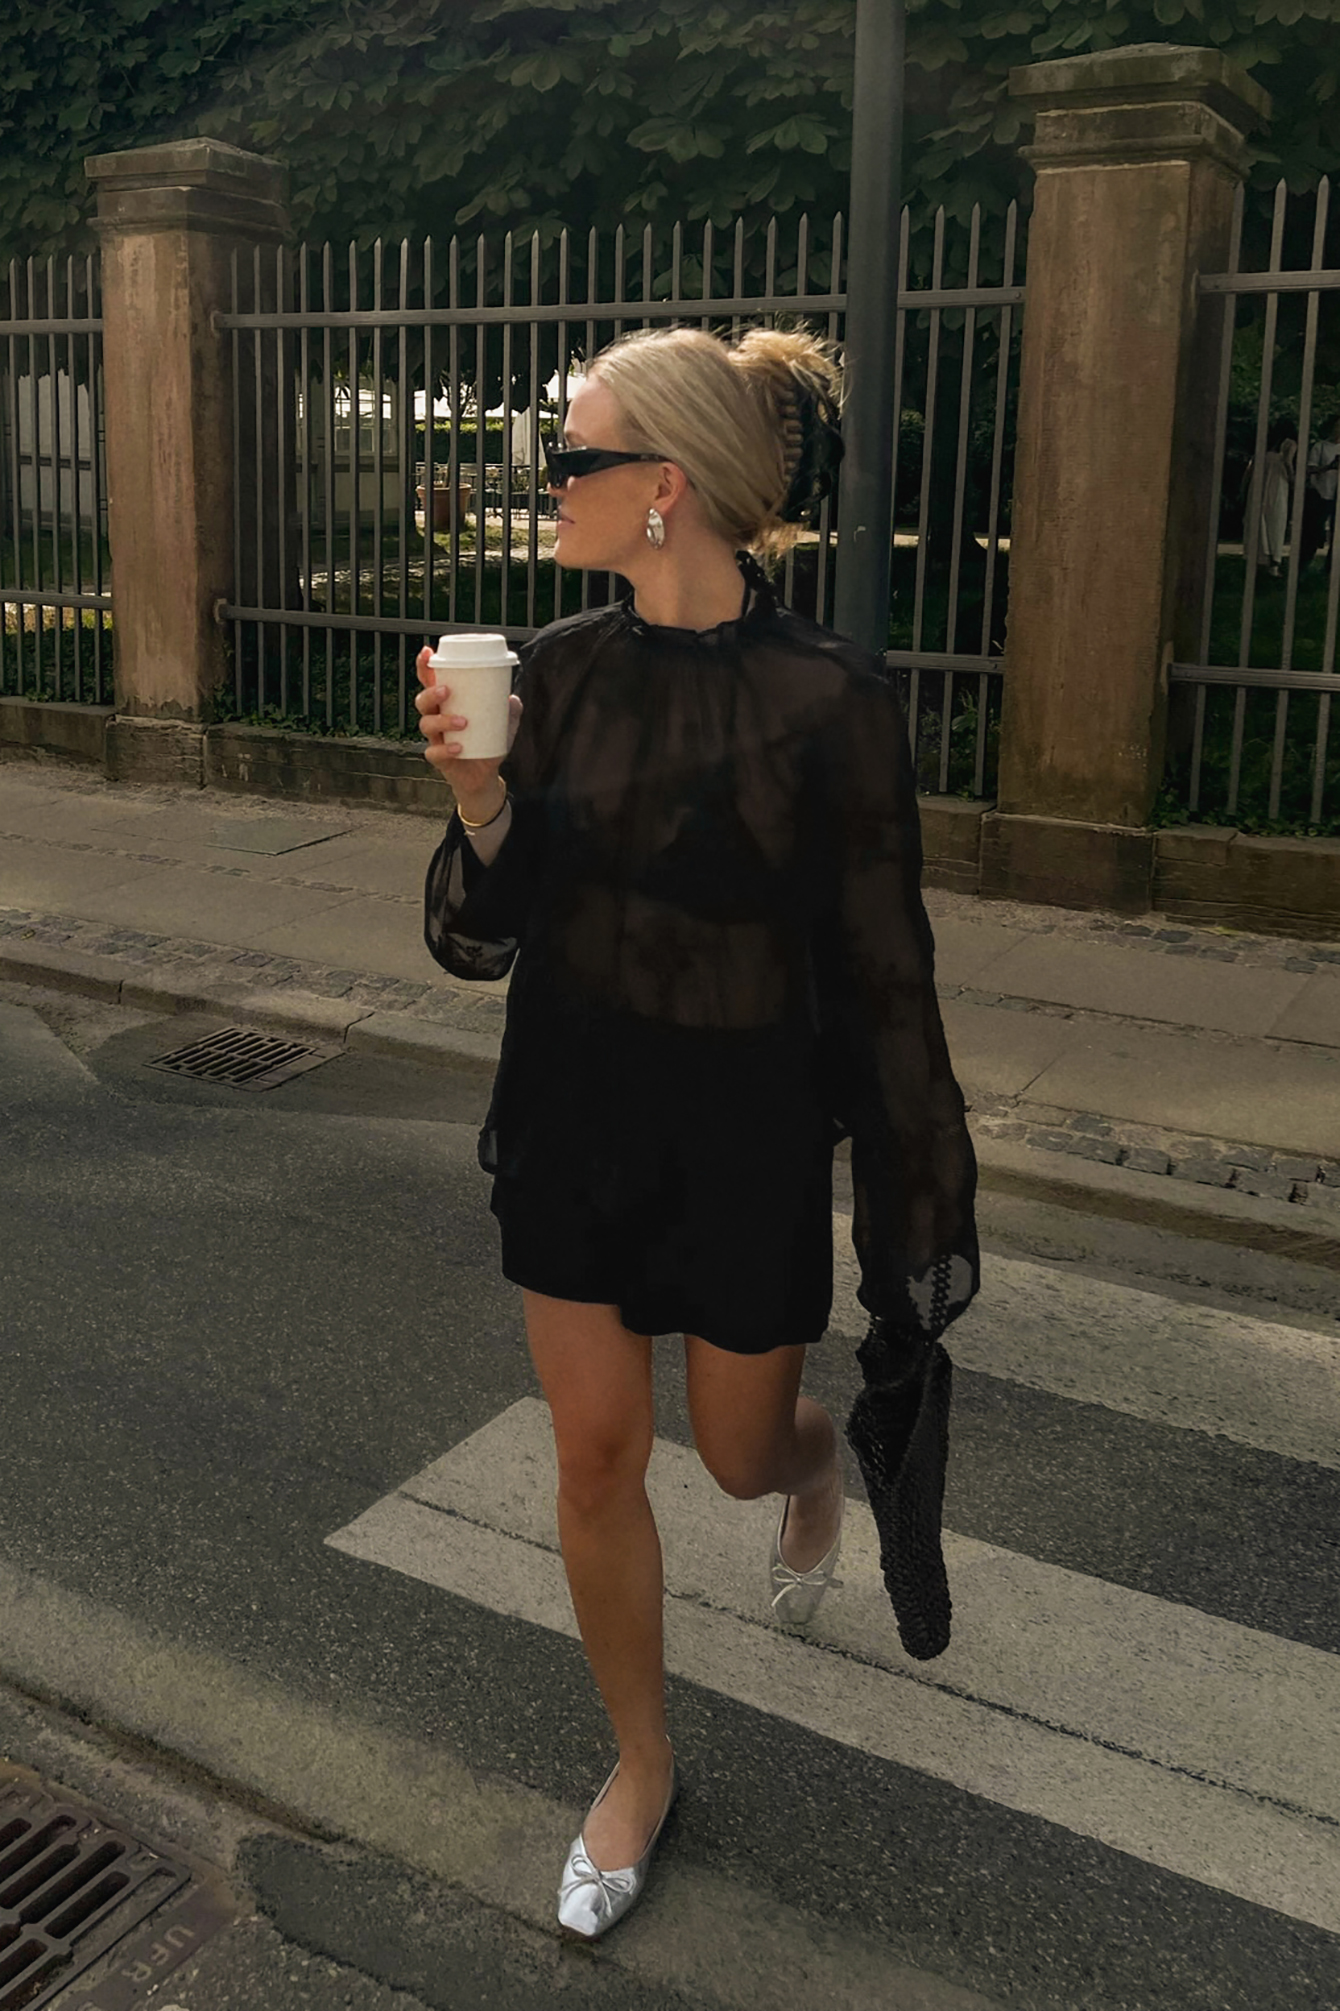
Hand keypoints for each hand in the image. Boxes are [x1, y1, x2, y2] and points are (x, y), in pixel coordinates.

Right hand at [415, 647, 522, 814]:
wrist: (484, 775)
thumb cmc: (487, 742)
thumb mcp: (503, 724)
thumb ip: (510, 709)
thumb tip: (512, 697)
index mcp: (446, 704)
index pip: (429, 681)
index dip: (424, 666)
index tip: (427, 651)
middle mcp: (435, 718)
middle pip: (421, 700)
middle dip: (430, 692)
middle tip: (448, 690)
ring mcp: (435, 739)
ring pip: (426, 724)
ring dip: (442, 720)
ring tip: (463, 722)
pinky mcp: (439, 759)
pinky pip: (434, 753)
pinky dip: (445, 750)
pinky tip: (458, 748)